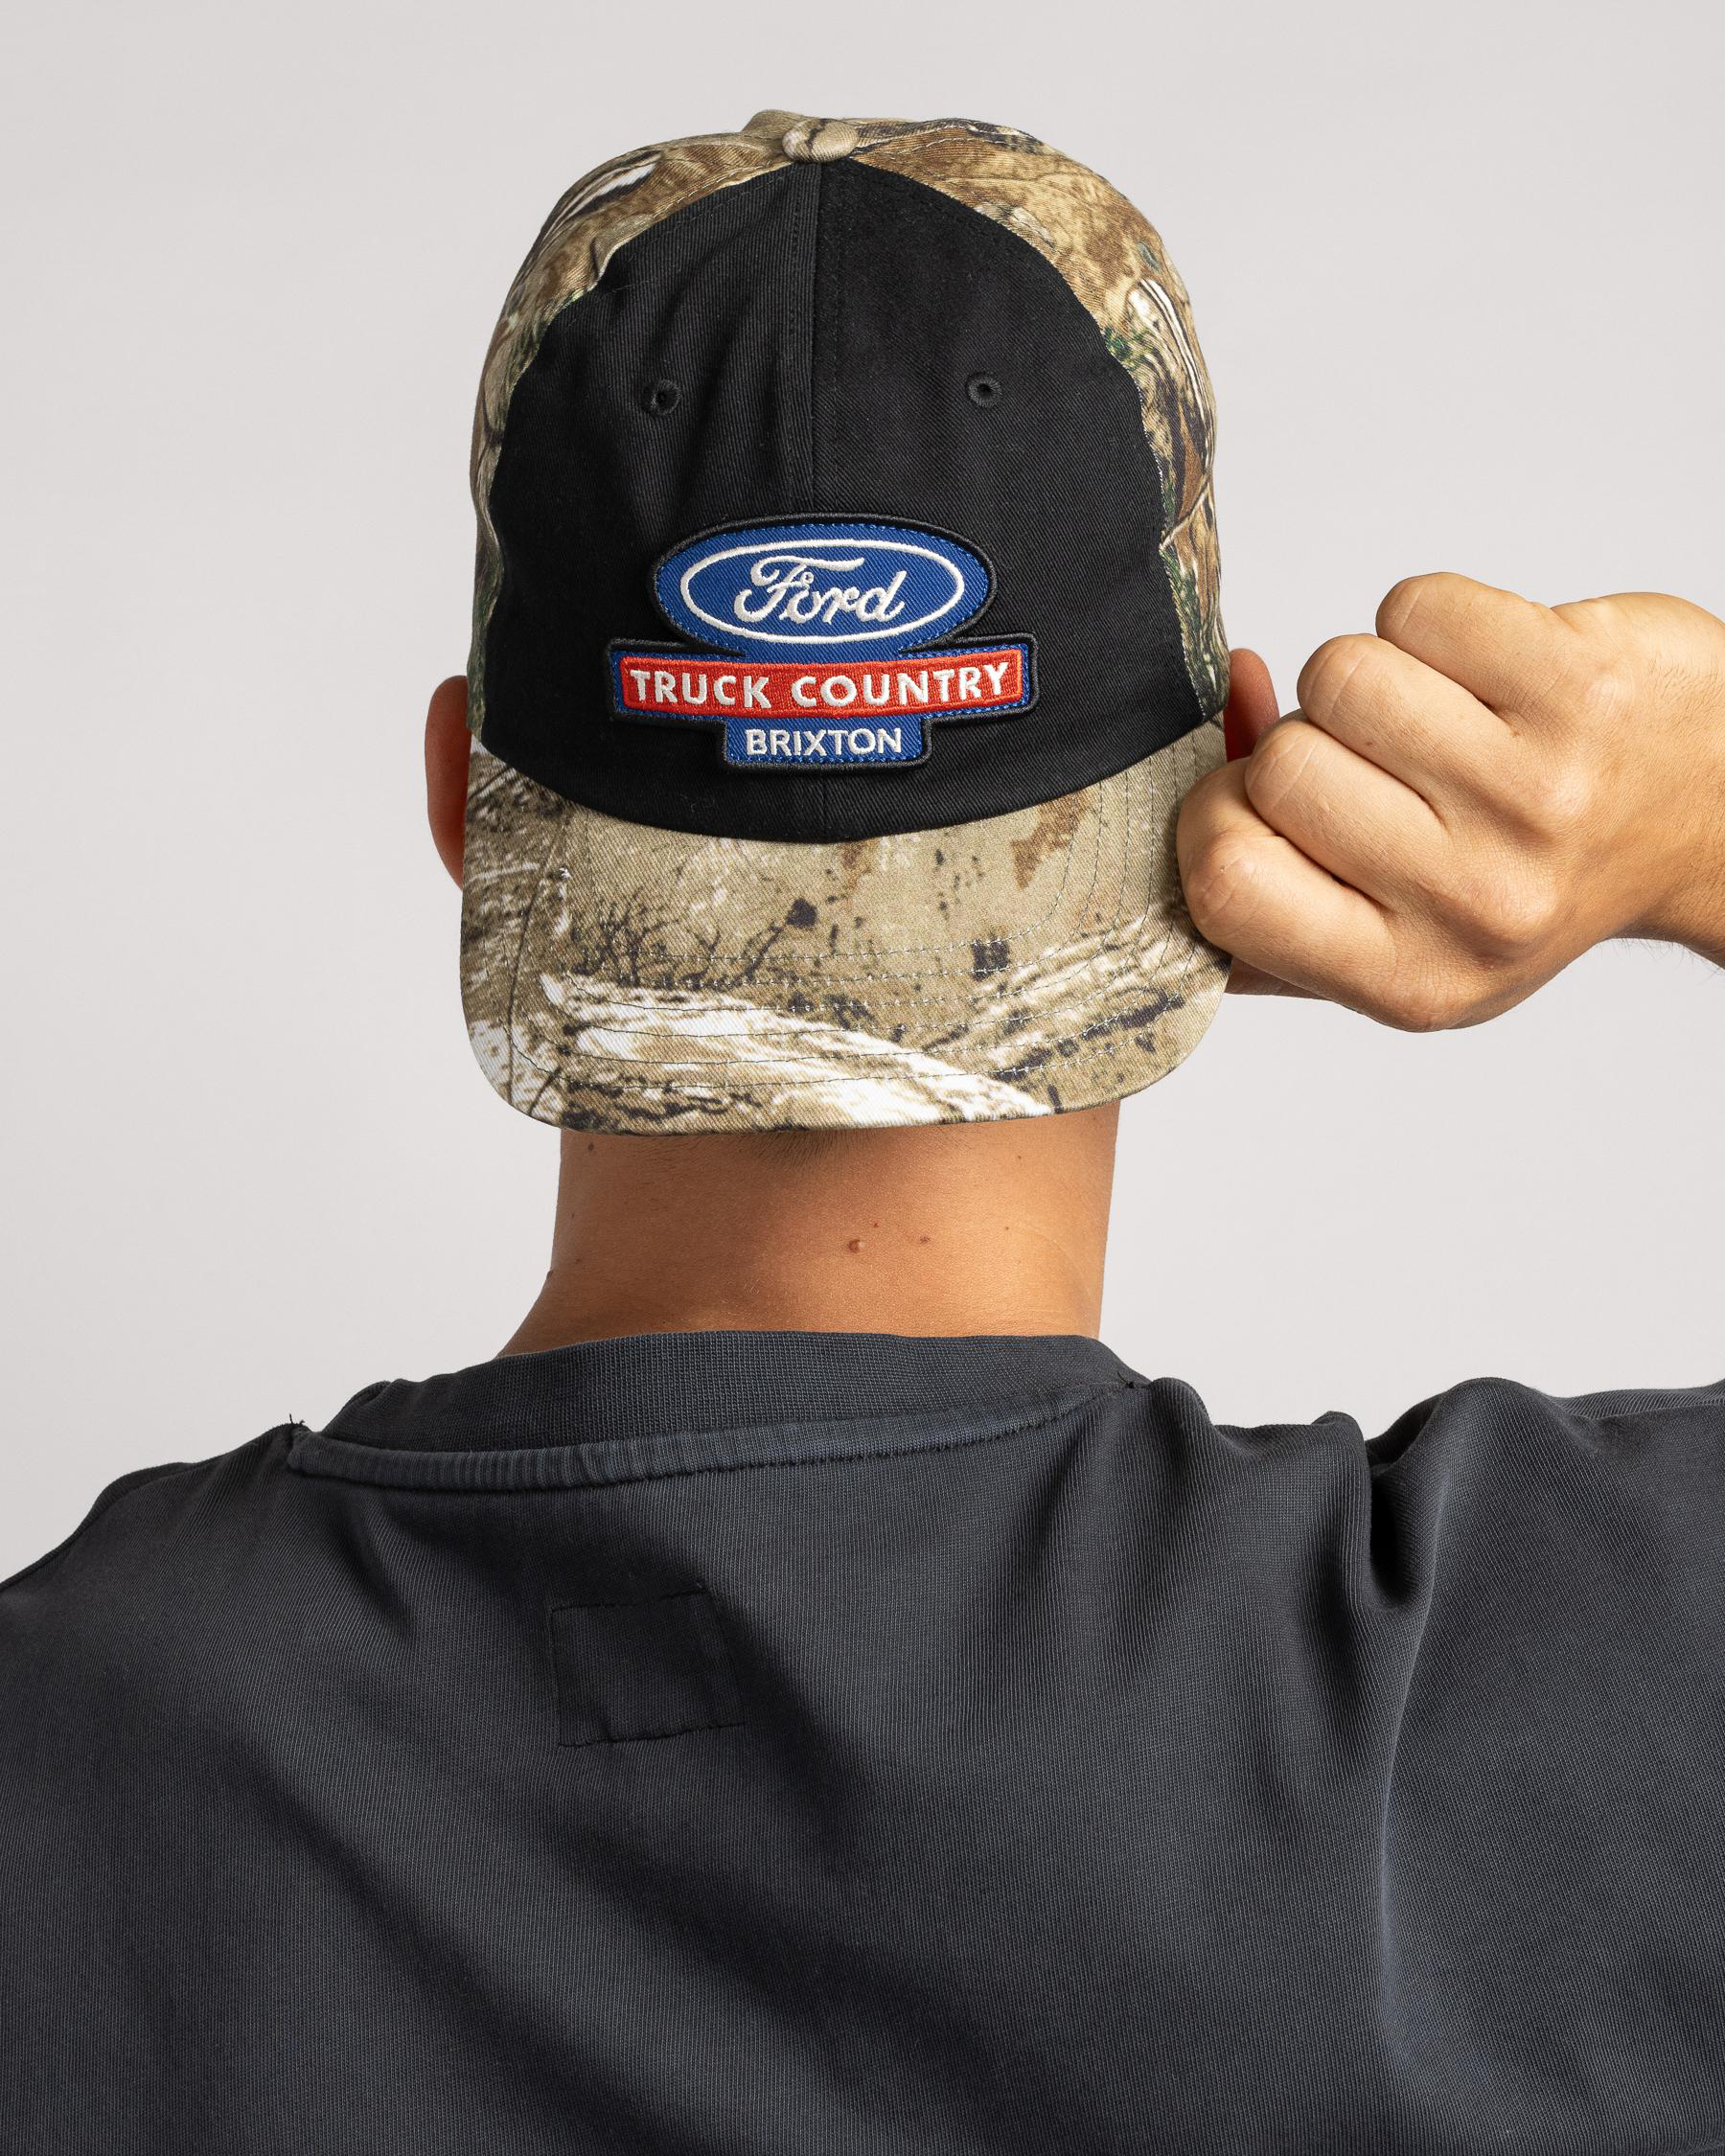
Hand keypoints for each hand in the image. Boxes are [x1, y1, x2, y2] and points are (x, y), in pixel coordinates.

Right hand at [1177, 578, 1724, 1027]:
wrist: (1710, 816)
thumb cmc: (1534, 870)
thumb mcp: (1395, 932)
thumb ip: (1269, 876)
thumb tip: (1226, 701)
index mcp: (1406, 982)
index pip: (1224, 881)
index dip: (1219, 817)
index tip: (1263, 806)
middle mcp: (1475, 904)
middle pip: (1281, 766)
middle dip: (1304, 741)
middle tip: (1377, 764)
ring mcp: (1535, 795)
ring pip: (1341, 675)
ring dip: (1367, 674)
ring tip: (1432, 715)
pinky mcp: (1580, 689)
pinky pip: (1416, 607)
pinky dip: (1430, 619)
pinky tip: (1483, 667)